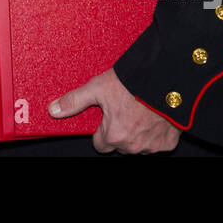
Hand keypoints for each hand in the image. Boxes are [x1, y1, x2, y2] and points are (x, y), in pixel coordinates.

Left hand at [48, 67, 180, 154]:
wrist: (165, 77)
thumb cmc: (133, 83)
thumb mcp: (98, 87)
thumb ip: (74, 101)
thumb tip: (53, 110)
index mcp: (114, 136)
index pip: (100, 145)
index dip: (101, 130)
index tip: (105, 118)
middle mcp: (133, 145)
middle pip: (120, 145)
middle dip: (120, 131)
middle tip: (123, 109)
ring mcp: (152, 145)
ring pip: (139, 145)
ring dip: (138, 133)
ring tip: (139, 110)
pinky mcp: (169, 142)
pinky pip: (159, 142)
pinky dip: (156, 132)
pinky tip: (154, 115)